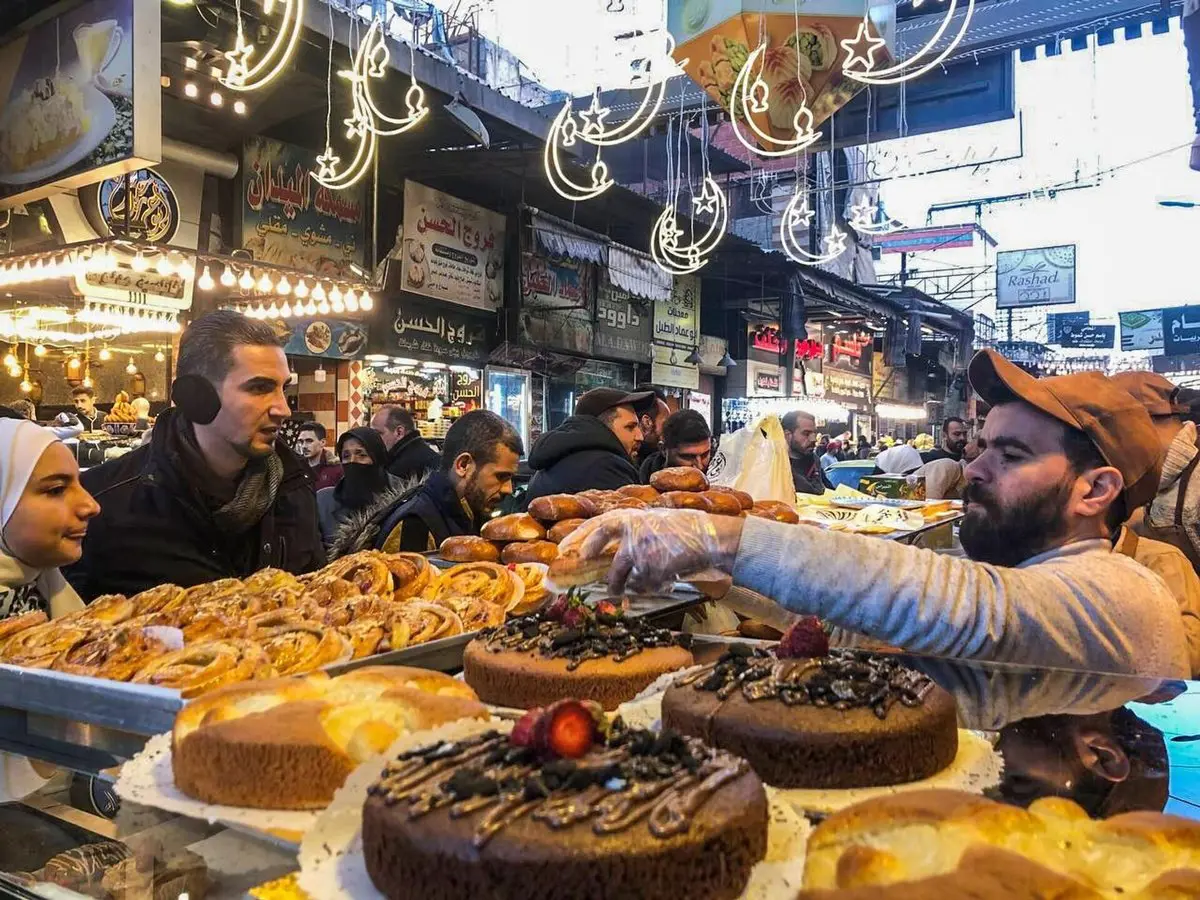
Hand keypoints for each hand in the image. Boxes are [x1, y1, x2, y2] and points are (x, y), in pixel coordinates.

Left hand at [560, 509, 742, 594]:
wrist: (710, 537)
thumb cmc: (685, 530)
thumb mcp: (655, 522)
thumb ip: (633, 532)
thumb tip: (610, 552)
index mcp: (632, 518)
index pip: (599, 526)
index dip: (581, 538)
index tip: (569, 551)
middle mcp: (633, 533)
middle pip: (610, 562)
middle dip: (607, 578)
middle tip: (607, 588)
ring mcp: (643, 552)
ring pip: (627, 578)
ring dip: (630, 587)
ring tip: (638, 591)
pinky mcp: (653, 569)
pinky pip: (645, 586)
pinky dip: (652, 588)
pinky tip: (665, 581)